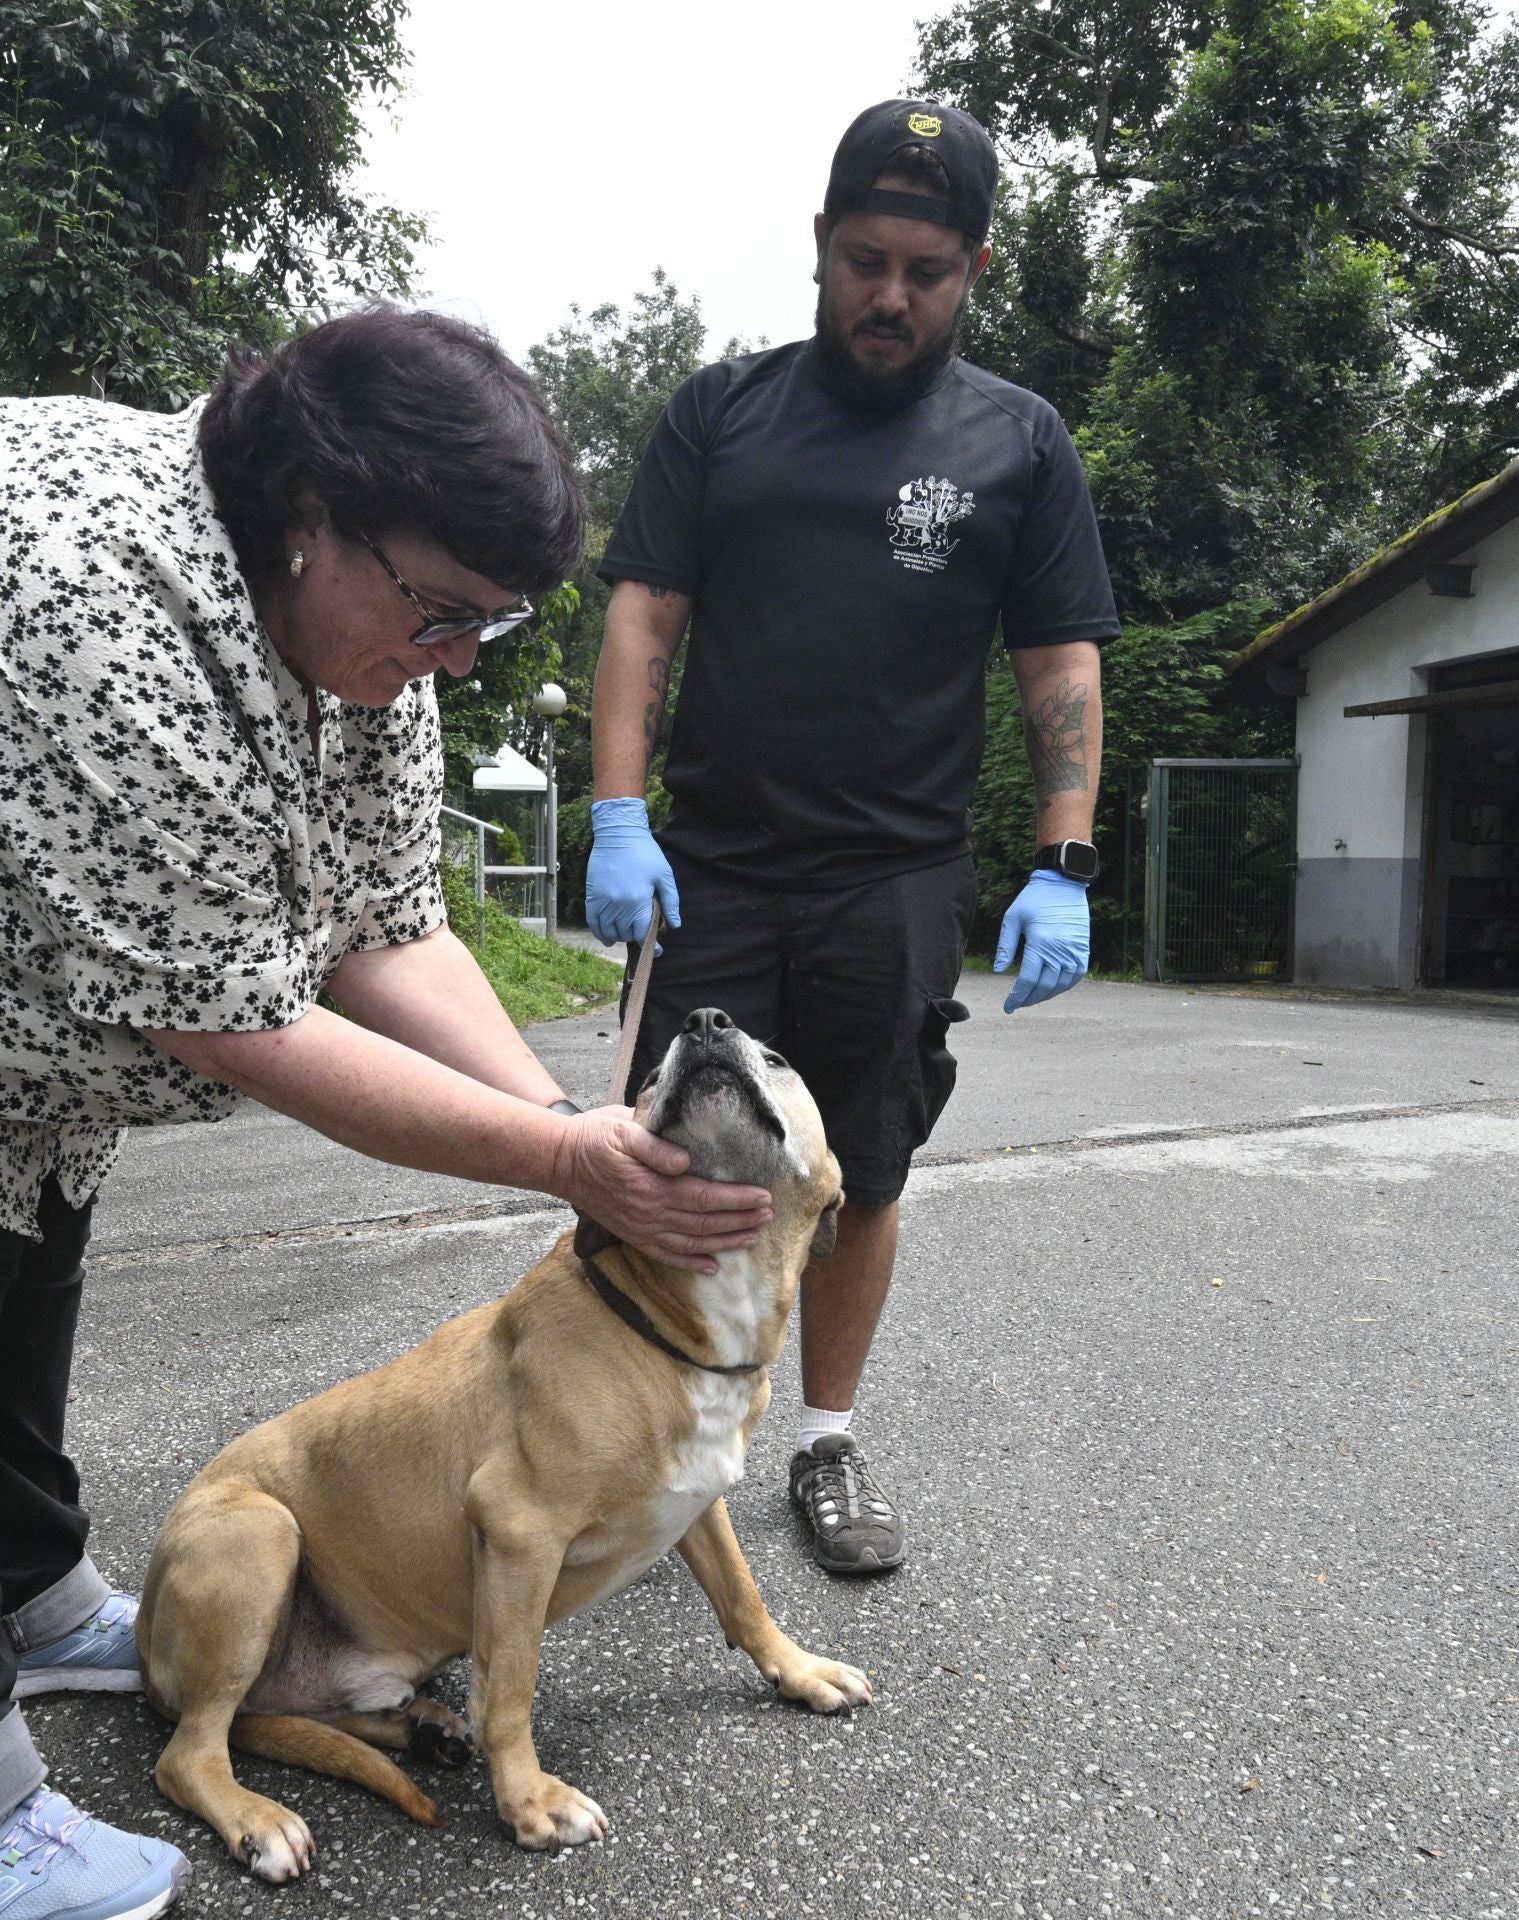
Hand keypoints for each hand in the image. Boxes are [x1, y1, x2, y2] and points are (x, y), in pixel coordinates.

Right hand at [553, 1107, 771, 1271]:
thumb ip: (654, 1146)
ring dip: (726, 1242)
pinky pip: (667, 1255)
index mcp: (651, 1187)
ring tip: (753, 1237)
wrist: (559, 1162)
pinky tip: (713, 1267)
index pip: (704, 1196)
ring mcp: (640, 1229)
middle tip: (769, 1216)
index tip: (764, 1197)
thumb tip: (685, 1161)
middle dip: (740, 1221)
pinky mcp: (633, 1235)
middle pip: (705, 1223)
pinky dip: (692, 1263)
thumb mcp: (623, 1128)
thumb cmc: (594, 1138)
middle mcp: (649, 1214)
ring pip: (692, 1243)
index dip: (737, 1199)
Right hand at [586, 797, 679, 945]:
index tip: (658, 950)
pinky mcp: (592, 897)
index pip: (643, 934)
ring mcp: (602, 902)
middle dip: (637, 936)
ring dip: (619, 936)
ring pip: (609, 931)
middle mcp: (618, 906)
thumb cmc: (645, 853)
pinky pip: (593, 923)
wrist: (618, 834)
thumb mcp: (664, 876)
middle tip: (644, 932)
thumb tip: (674, 925)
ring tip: (628, 934)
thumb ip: (671, 902)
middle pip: (626, 934)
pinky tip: (608, 937)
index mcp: (637, 902)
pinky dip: (600, 933)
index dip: (651, 945)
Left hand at [993, 871, 1089, 1011]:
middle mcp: (1060, 950)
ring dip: (1045, 995)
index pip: (1028, 980)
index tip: (1008, 1007)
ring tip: (1031, 998)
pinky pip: (1076, 976)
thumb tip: (999, 971)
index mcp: (1041, 942)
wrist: (1064, 884)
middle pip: (1044, 986)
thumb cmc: (1034, 899)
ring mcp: (1075, 951)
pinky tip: (1052, 988)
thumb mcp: (1013, 918)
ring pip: (1060, 985)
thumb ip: (1005, 946)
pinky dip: (1064, 986)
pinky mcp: (1084, 949)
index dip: (1017, 997)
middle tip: (1017, 1004)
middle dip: (1029, 1000)